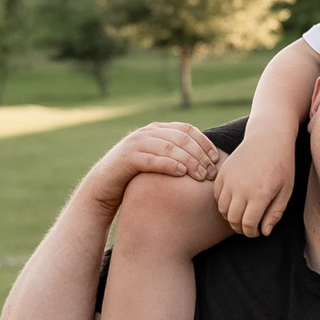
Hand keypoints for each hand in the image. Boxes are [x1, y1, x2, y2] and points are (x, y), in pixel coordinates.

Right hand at [84, 122, 221, 213]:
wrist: (102, 189)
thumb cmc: (136, 179)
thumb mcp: (158, 163)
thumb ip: (176, 157)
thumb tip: (207, 164)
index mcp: (157, 130)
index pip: (187, 130)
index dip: (204, 143)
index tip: (216, 160)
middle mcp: (147, 133)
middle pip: (181, 138)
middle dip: (199, 154)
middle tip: (211, 172)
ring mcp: (136, 143)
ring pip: (169, 147)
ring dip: (188, 160)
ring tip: (201, 176)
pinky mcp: (127, 158)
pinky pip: (151, 159)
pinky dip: (168, 164)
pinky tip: (181, 174)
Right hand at [212, 128, 297, 236]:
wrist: (268, 137)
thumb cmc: (281, 165)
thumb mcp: (286, 190)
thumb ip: (275, 213)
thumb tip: (264, 232)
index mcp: (260, 194)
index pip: (248, 224)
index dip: (251, 232)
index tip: (256, 232)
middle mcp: (241, 188)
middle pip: (233, 219)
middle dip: (240, 228)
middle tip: (248, 226)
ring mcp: (229, 179)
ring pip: (222, 209)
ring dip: (231, 216)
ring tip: (241, 214)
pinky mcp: (222, 172)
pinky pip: (217, 196)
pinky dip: (223, 203)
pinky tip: (234, 201)